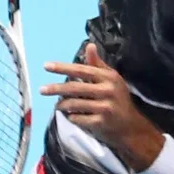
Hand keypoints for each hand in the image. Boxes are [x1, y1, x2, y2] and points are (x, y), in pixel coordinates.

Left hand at [41, 44, 163, 168]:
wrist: (132, 127)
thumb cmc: (119, 100)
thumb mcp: (111, 80)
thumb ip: (98, 64)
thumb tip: (89, 45)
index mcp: (109, 77)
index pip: (82, 70)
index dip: (63, 68)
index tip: (46, 66)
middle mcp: (108, 90)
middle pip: (75, 88)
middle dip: (56, 88)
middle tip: (42, 89)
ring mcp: (105, 107)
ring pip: (74, 104)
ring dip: (62, 105)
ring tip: (57, 105)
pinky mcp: (101, 122)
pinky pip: (78, 118)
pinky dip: (71, 117)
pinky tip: (70, 116)